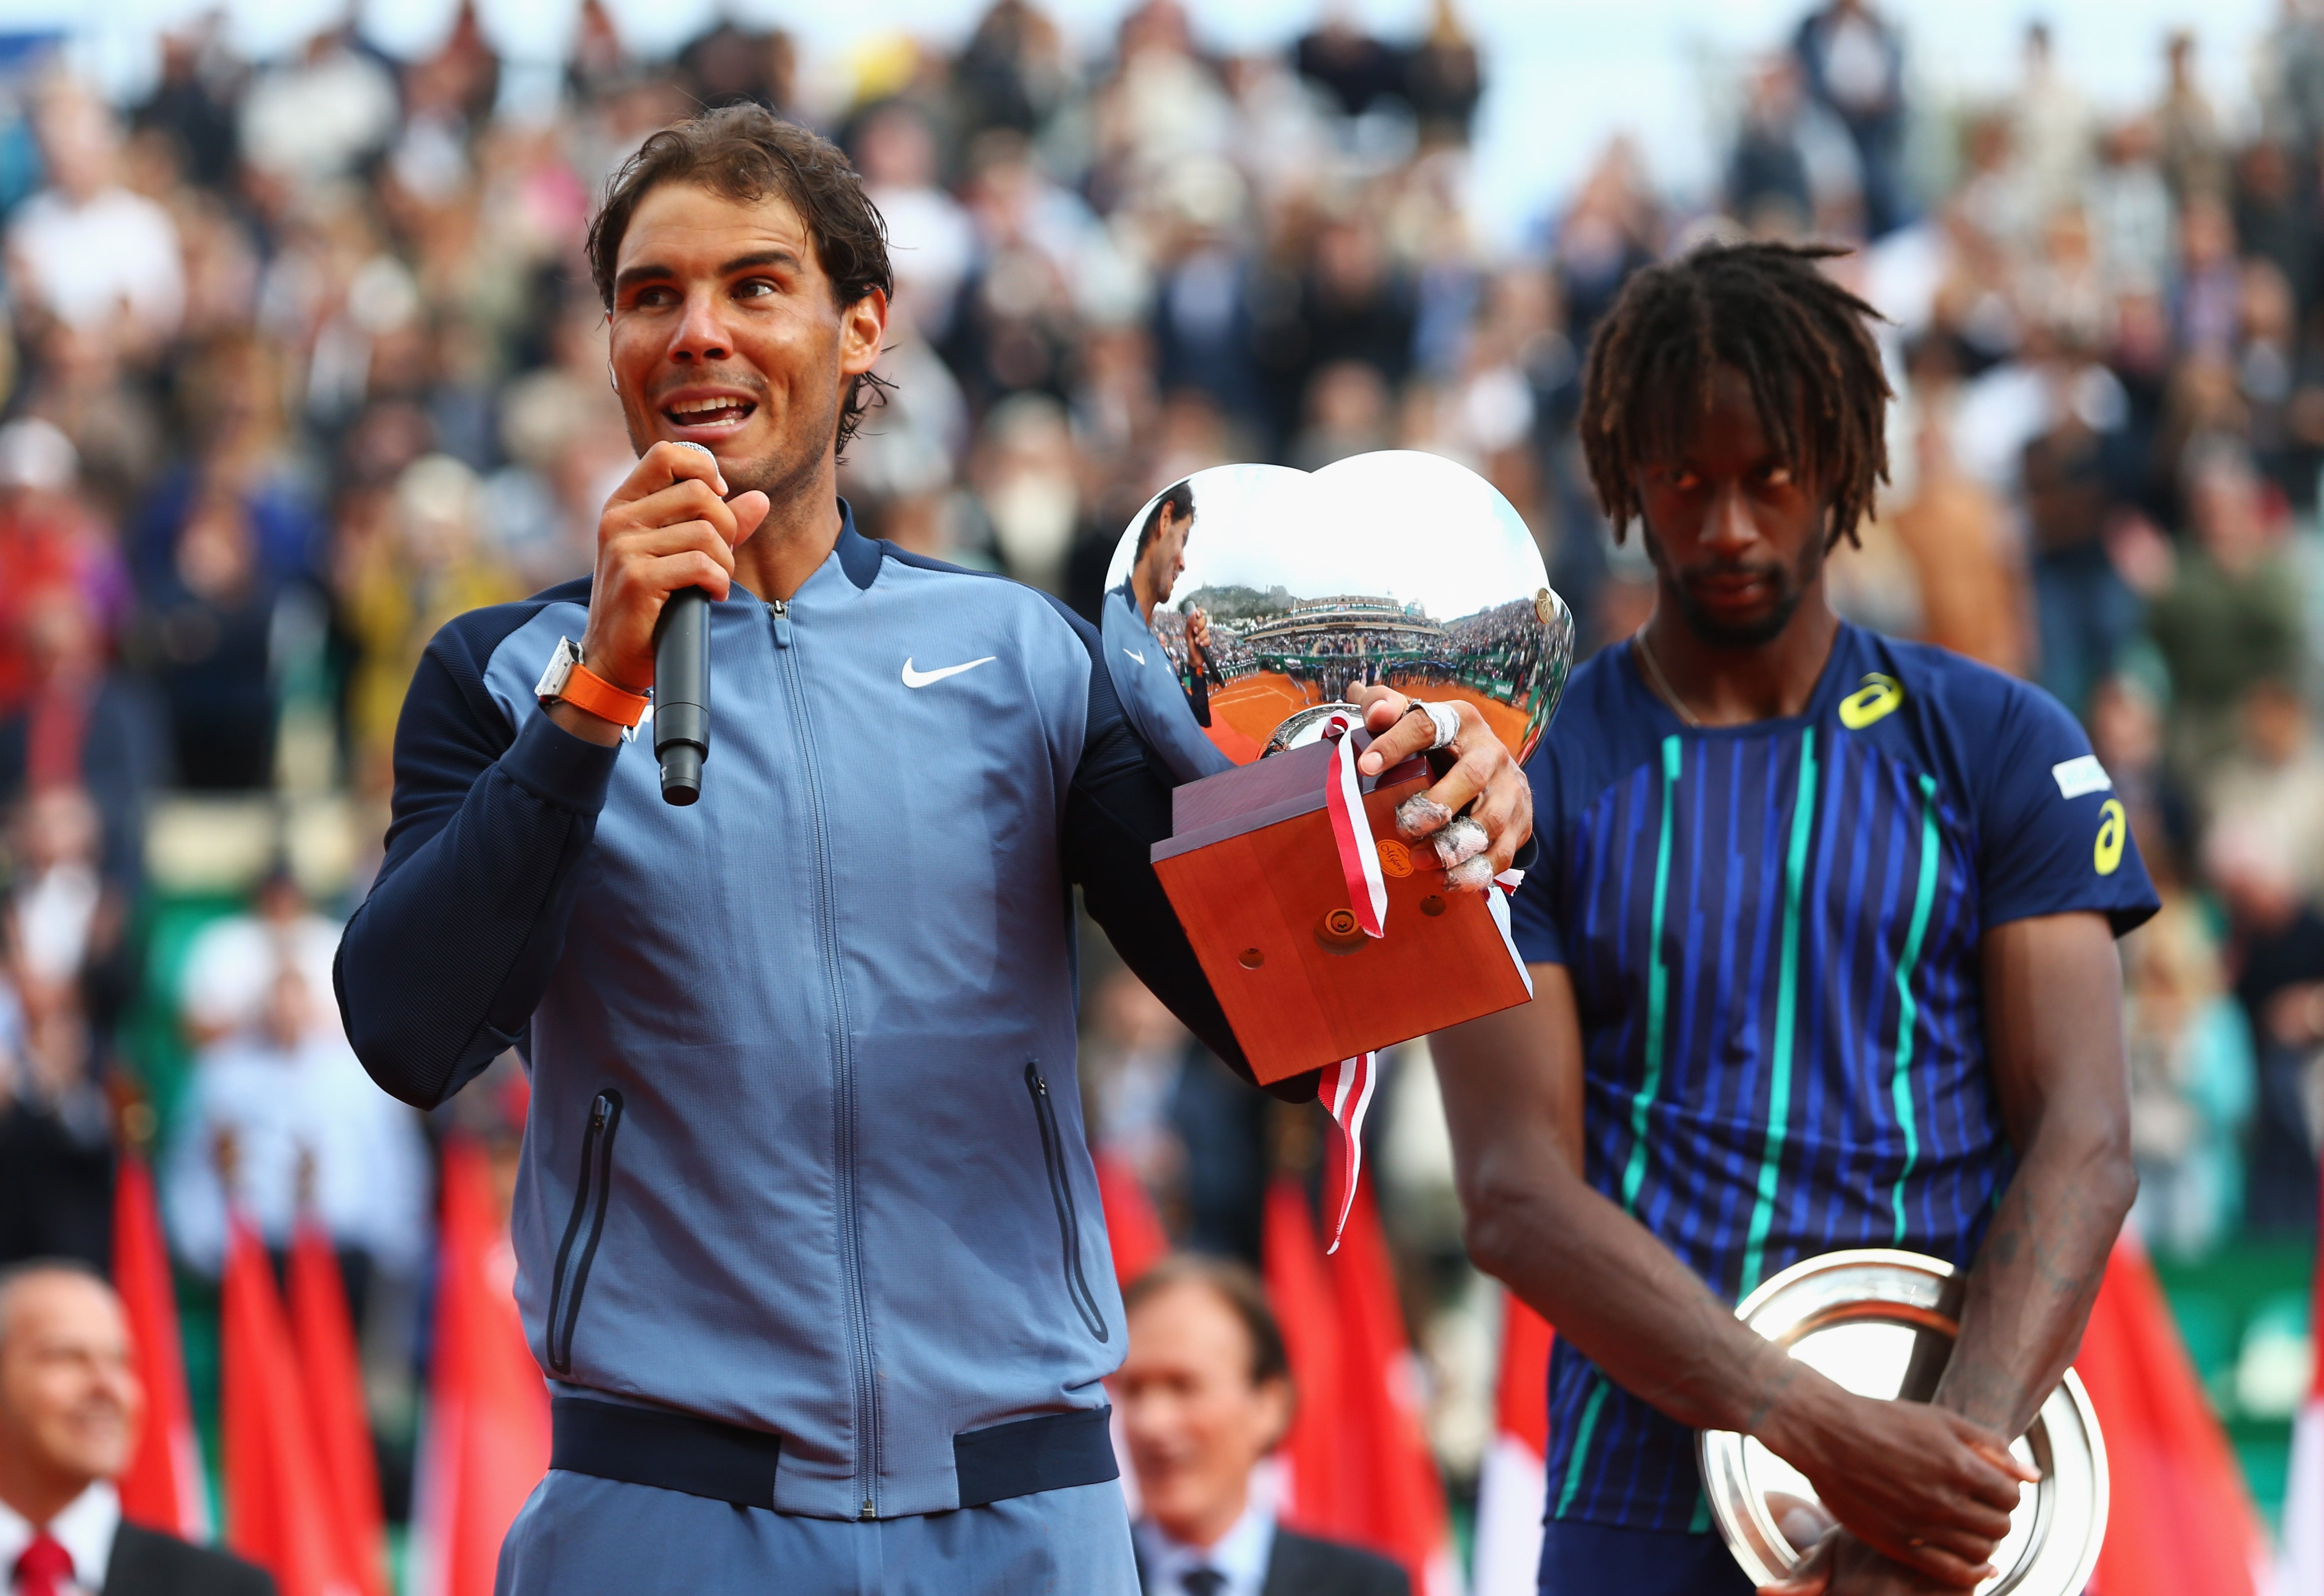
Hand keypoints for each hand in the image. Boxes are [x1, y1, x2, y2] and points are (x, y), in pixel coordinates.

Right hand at [580, 441, 770, 697]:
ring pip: (706, 532)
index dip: (703, 470)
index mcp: (625, 504)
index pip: (667, 455)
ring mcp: (624, 548)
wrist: (613, 655)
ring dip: (725, 562)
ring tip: (714, 581)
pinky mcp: (638, 578)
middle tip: (722, 556)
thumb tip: (760, 500)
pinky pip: (701, 565)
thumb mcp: (677, 553)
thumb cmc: (648, 602)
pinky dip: (718, 582)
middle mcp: (619, 519)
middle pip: (699, 492)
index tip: (718, 500)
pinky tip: (711, 594)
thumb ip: (719, 524)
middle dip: (727, 526)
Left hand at [1185, 607, 1211, 652]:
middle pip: (1203, 621)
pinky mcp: (1208, 641)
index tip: (1198, 613)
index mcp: (1194, 625)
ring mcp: (1204, 634)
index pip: (1198, 615)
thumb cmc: (1190, 646)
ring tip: (1196, 642)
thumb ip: (1189, 624)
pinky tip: (1200, 645)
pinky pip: (1208, 639)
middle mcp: (1200, 628)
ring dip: (1200, 636)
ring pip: (1206, 631)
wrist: (1194, 658)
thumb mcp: (1187, 634)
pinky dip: (1204, 642)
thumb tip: (1193, 613)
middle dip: (1199, 626)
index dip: (1199, 612)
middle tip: (1195, 631)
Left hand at [1352, 685, 1531, 890]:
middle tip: (1404, 826)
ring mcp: (1510, 789)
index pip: (1428, 724)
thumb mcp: (1411, 718)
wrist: (1490, 768)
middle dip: (1437, 805)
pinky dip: (1473, 872)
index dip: (1396, 743)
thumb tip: (1365, 703)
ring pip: (1490, 821)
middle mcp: (1491, 752)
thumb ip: (1383, 705)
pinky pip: (1502, 853)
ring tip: (1420, 861)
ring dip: (1453, 847)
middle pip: (1472, 777)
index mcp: (1460, 721)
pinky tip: (1444, 879)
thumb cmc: (1436, 745)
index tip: (1365, 766)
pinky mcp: (1520, 823)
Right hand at [1757, 1384, 2032, 1587]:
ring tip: (1969, 1528)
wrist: (1826, 1433)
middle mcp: (1943, 1499)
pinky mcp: (1898, 1543)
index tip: (1991, 1488)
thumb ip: (1990, 1445)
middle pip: (2000, 1526)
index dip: (2007, 1492)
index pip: (2011, 1496)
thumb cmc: (1885, 1420)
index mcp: (1958, 1465)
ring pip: (1980, 1552)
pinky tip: (1974, 1565)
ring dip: (1984, 1542)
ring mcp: (1921, 1525)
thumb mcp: (1941, 1419)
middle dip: (1997, 1517)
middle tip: (1980, 1508)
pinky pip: (1949, 1573)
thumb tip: (2033, 1476)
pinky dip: (1970, 1574)